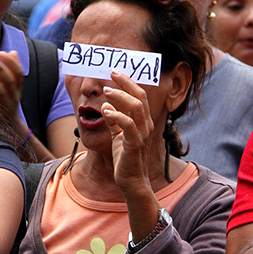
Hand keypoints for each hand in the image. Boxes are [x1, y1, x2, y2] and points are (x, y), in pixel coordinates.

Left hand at [0, 51, 25, 130]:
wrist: (10, 128)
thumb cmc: (8, 102)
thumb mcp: (12, 87)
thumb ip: (12, 70)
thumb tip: (13, 52)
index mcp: (17, 88)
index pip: (18, 73)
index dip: (11, 62)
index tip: (1, 52)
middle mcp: (13, 96)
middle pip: (9, 81)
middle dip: (0, 68)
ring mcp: (5, 107)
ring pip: (1, 93)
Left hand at [100, 70, 153, 194]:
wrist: (131, 181)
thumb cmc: (125, 158)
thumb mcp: (117, 135)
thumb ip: (113, 120)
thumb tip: (106, 105)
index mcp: (144, 121)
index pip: (139, 96)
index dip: (128, 82)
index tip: (115, 72)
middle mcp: (146, 125)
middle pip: (139, 97)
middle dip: (125, 83)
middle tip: (111, 74)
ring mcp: (142, 134)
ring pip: (136, 107)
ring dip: (120, 97)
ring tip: (106, 91)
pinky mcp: (135, 144)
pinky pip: (128, 125)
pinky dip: (117, 115)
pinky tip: (105, 111)